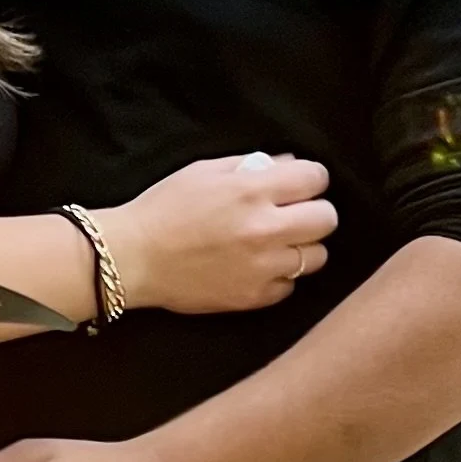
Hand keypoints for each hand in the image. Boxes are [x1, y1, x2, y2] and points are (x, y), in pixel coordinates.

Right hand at [104, 151, 334, 316]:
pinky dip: (280, 276)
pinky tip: (258, 267)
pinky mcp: (254, 297)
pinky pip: (290, 286)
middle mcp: (264, 229)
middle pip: (327, 219)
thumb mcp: (204, 171)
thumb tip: (288, 165)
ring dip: (301, 247)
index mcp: (252, 191)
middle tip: (294, 214)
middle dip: (314, 212)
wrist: (133, 258)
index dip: (310, 179)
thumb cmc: (164, 208)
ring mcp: (262, 267)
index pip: (316, 179)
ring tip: (277, 244)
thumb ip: (251, 165)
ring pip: (317, 257)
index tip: (300, 185)